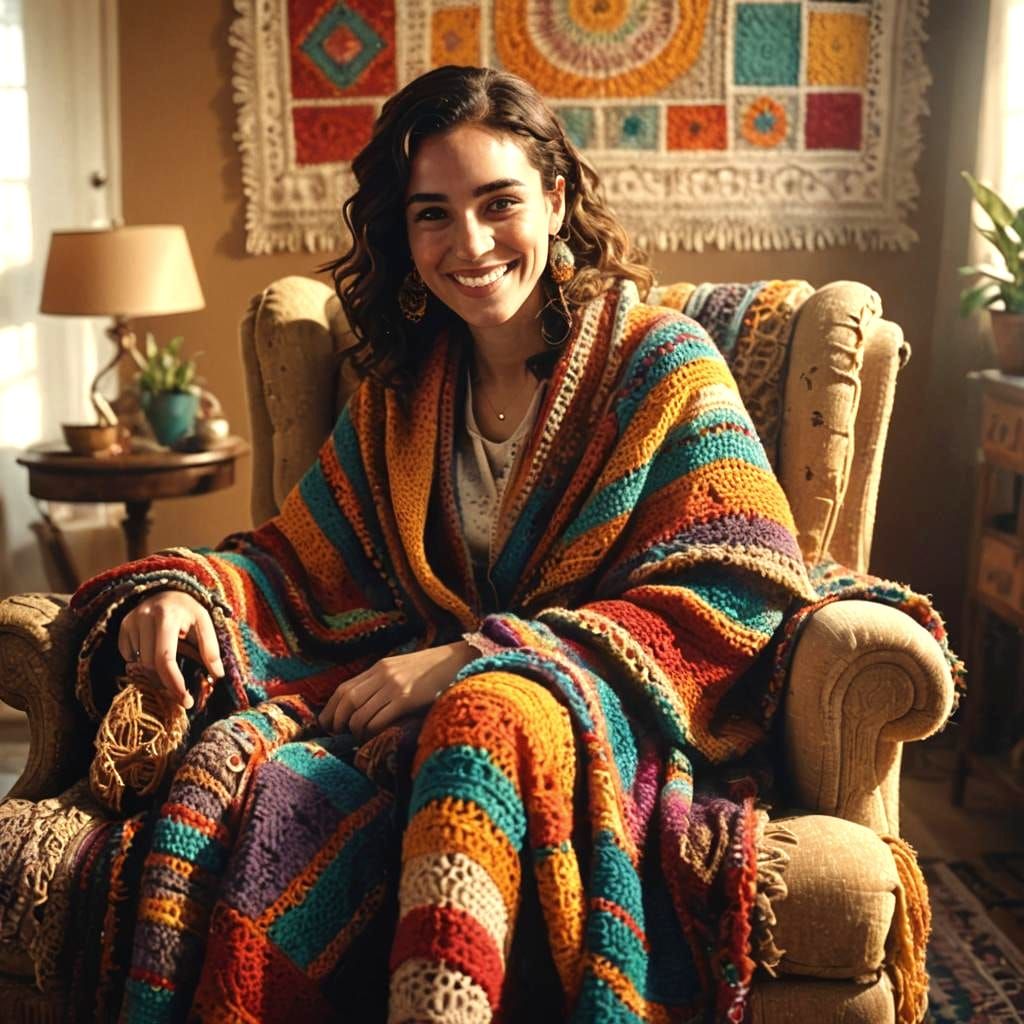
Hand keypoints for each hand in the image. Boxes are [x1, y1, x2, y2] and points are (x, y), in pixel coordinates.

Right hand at [117, 591, 224, 708]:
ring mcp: (130, 621)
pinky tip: (155, 654)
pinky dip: (142, 662)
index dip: (173, 682)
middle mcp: (144, 617)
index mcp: (167, 616)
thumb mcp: (205, 623)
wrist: (168, 590)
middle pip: (149, 664)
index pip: (164, 658)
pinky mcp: (123, 626)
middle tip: (180, 695)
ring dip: (155, 673)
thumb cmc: (189, 610)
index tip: (184, 700)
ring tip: (171, 668)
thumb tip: (218, 675)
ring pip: (138, 663)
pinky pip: (129, 656)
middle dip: (165, 683)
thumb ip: (211, 648)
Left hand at [319, 641, 478, 740]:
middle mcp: (383, 675)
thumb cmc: (432, 671)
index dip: (331, 709)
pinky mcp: (407, 699)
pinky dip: (372, 732)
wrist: (459, 661)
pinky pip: (379, 720)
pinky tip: (377, 736)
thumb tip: (360, 707)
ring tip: (361, 738)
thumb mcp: (402, 670)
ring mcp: (394, 686)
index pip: (343, 689)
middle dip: (337, 722)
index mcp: (380, 668)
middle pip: (346, 701)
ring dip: (356, 731)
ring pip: (360, 714)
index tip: (328, 724)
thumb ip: (382, 683)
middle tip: (339, 735)